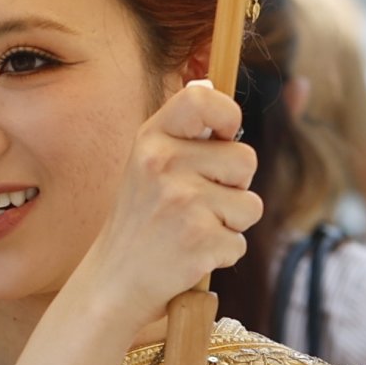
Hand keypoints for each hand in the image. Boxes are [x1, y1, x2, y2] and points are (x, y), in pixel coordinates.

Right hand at [63, 80, 258, 318]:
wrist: (115, 281)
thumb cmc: (140, 220)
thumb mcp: (146, 164)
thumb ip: (180, 130)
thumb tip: (209, 83)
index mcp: (151, 139)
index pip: (203, 99)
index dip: (228, 114)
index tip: (225, 136)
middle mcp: (164, 164)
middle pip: (246, 159)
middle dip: (235, 185)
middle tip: (196, 204)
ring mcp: (182, 203)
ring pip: (251, 205)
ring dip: (231, 223)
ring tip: (193, 230)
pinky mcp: (200, 242)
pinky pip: (241, 241)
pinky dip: (223, 253)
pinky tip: (191, 254)